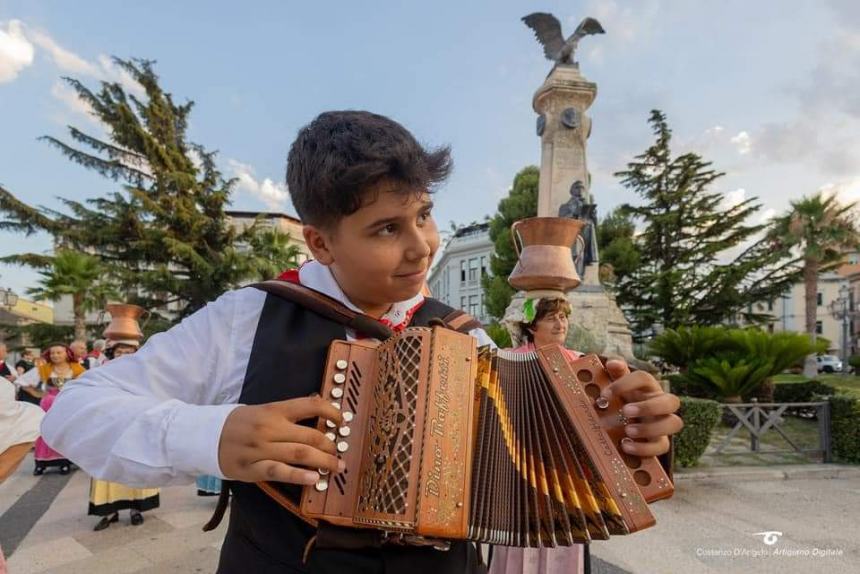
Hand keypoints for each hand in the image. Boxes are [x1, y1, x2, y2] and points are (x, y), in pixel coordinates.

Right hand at [218, 396, 344, 484]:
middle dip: (330, 445)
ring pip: (299, 454)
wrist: (205, 436)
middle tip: (339, 453)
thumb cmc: (238, 423)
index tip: (342, 421)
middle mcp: (269, 428)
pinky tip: (314, 479)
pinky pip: (279, 472)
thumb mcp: (262, 409)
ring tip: (336, 468)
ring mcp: (261, 449)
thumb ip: (287, 411)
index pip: (310, 406)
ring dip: (322, 462)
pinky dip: (299, 476)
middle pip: (310, 435)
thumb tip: (317, 405)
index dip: (331, 412)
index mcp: (274, 410)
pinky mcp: (252, 469)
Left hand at [603, 359, 682, 457]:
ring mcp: (663, 424)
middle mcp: (660, 404)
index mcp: (648, 387)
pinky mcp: (660, 442)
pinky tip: (627, 446)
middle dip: (649, 407)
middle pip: (671, 401)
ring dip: (651, 428)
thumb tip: (612, 363)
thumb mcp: (618, 386)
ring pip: (674, 423)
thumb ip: (616, 372)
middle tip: (626, 411)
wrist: (626, 422)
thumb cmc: (624, 399)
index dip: (625, 384)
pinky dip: (645, 448)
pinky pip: (662, 447)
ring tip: (628, 431)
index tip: (604, 394)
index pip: (644, 378)